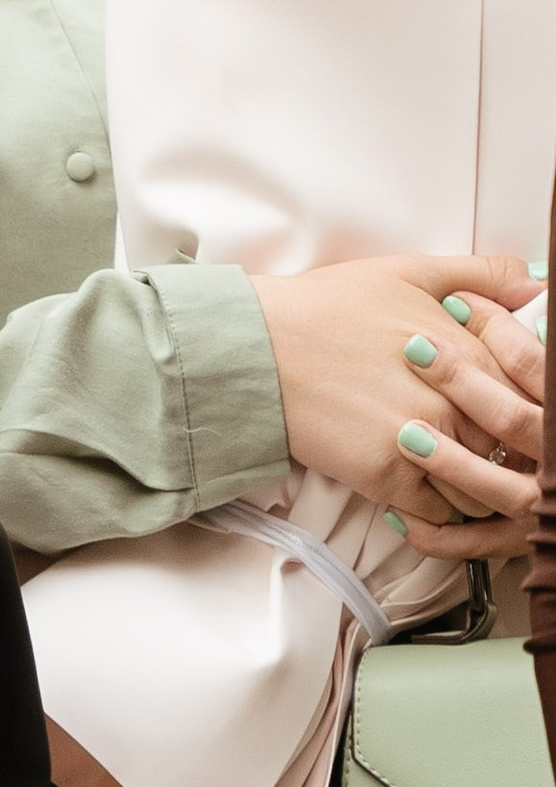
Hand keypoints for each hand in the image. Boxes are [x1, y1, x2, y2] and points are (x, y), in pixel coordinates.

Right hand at [250, 254, 543, 541]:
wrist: (258, 346)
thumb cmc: (325, 307)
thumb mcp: (409, 272)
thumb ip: (482, 275)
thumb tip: (536, 282)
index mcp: (469, 350)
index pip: (528, 393)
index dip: (518, 406)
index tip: (503, 412)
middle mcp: (455, 400)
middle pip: (509, 445)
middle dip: (501, 451)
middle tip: (480, 449)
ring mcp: (424, 442)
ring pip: (482, 487)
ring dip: (475, 486)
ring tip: (455, 475)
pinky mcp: (388, 477)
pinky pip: (440, 514)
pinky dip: (437, 510)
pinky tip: (421, 490)